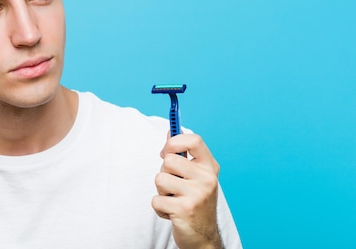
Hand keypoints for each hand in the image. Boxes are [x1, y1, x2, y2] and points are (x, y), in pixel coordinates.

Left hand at [152, 133, 222, 248]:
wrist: (203, 236)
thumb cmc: (195, 201)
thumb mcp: (195, 175)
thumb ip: (183, 154)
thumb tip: (170, 130)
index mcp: (210, 167)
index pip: (194, 140)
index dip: (174, 141)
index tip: (166, 151)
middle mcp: (207, 179)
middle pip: (168, 160)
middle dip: (164, 172)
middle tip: (175, 186)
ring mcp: (197, 194)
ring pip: (159, 178)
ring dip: (161, 191)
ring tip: (174, 199)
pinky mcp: (185, 210)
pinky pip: (156, 199)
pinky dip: (160, 207)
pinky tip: (172, 212)